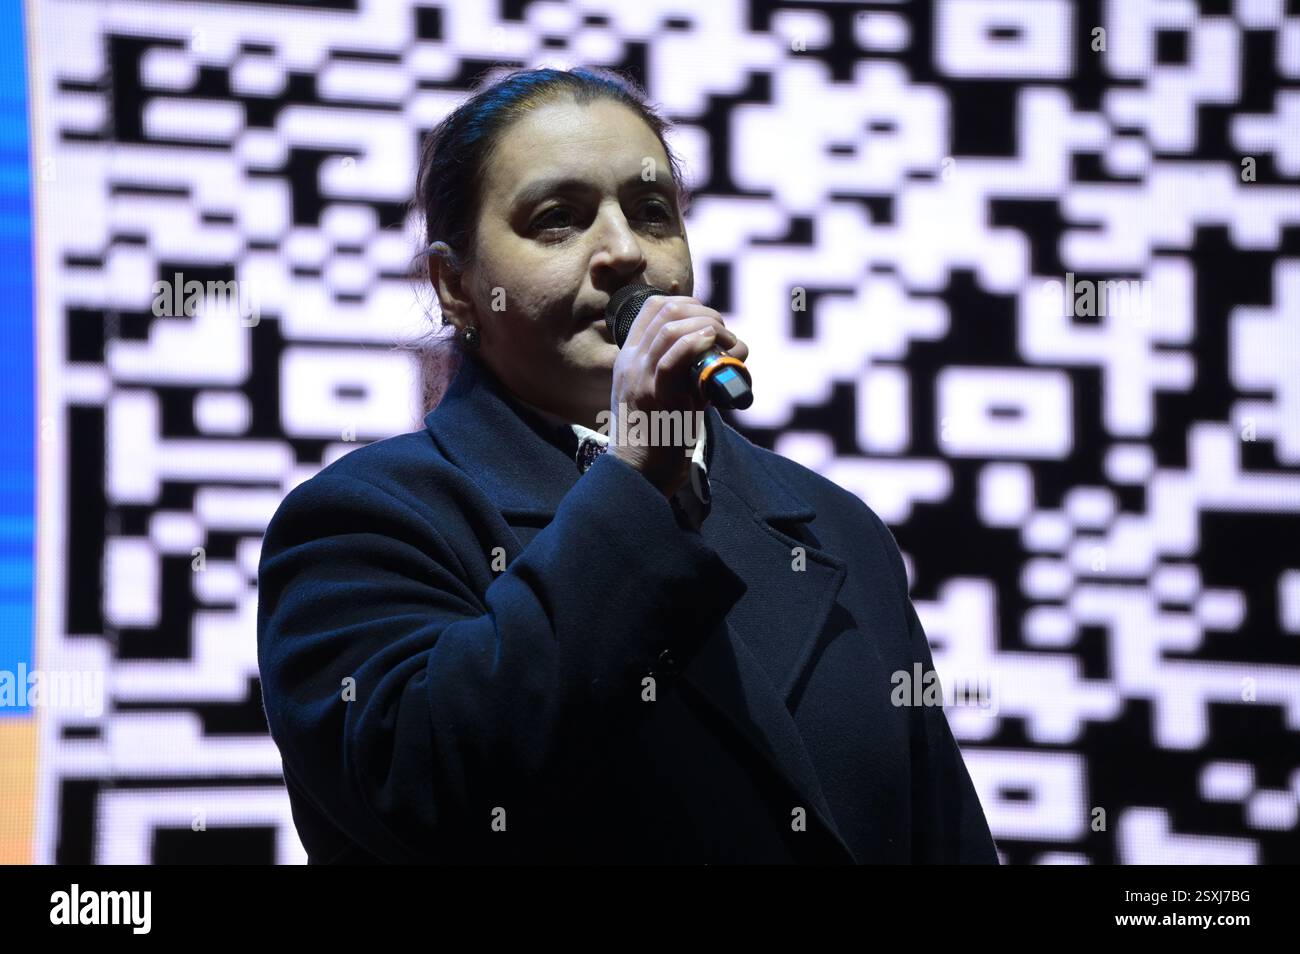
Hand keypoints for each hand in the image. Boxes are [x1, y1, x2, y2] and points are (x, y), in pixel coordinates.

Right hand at [608, 295, 748, 497]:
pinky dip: (699, 344)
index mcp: (630, 358)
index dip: (688, 303)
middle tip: (725, 336)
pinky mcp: (656, 396)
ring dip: (709, 328)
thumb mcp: (669, 394)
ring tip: (727, 347)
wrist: (640, 474)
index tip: (710, 322)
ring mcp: (641, 377)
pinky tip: (716, 349)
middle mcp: (631, 362)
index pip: (653, 308)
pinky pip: (674, 356)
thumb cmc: (661, 438)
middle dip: (704, 313)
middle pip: (666, 310)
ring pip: (672, 328)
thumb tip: (728, 353)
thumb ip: (688, 371)